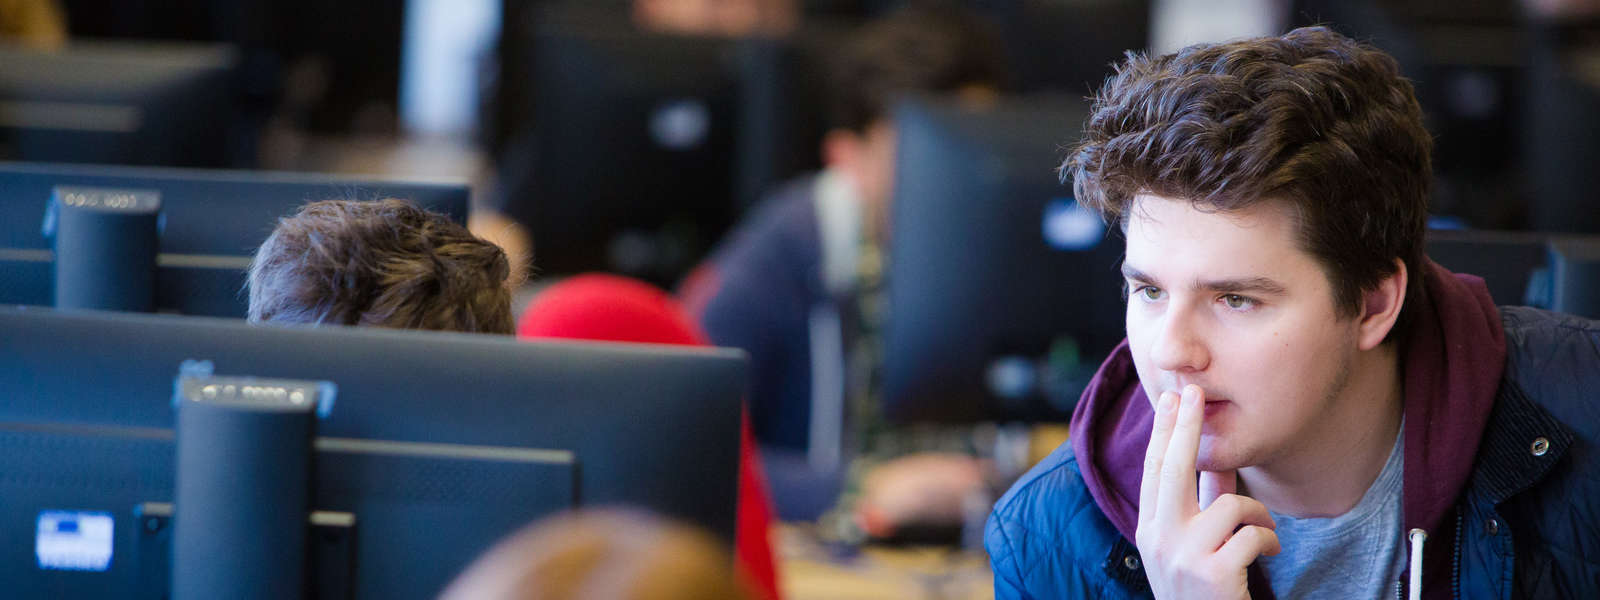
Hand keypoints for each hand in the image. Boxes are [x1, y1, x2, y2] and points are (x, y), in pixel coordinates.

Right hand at [1136, 385, 1280, 598]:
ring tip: (1264, 534)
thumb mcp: (1192, 547)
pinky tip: (1269, 555)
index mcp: (1149, 530)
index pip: (1153, 470)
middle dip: (1185, 426)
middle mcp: (1159, 539)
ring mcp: (1184, 556)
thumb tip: (1216, 466)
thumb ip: (1204, 507)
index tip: (1169, 397)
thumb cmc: (1202, 592)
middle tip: (1194, 390)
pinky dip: (1269, 541)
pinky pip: (1253, 535)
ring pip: (1230, 504)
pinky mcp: (1214, 573)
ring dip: (1258, 515)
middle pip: (1171, 469)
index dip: (1162, 432)